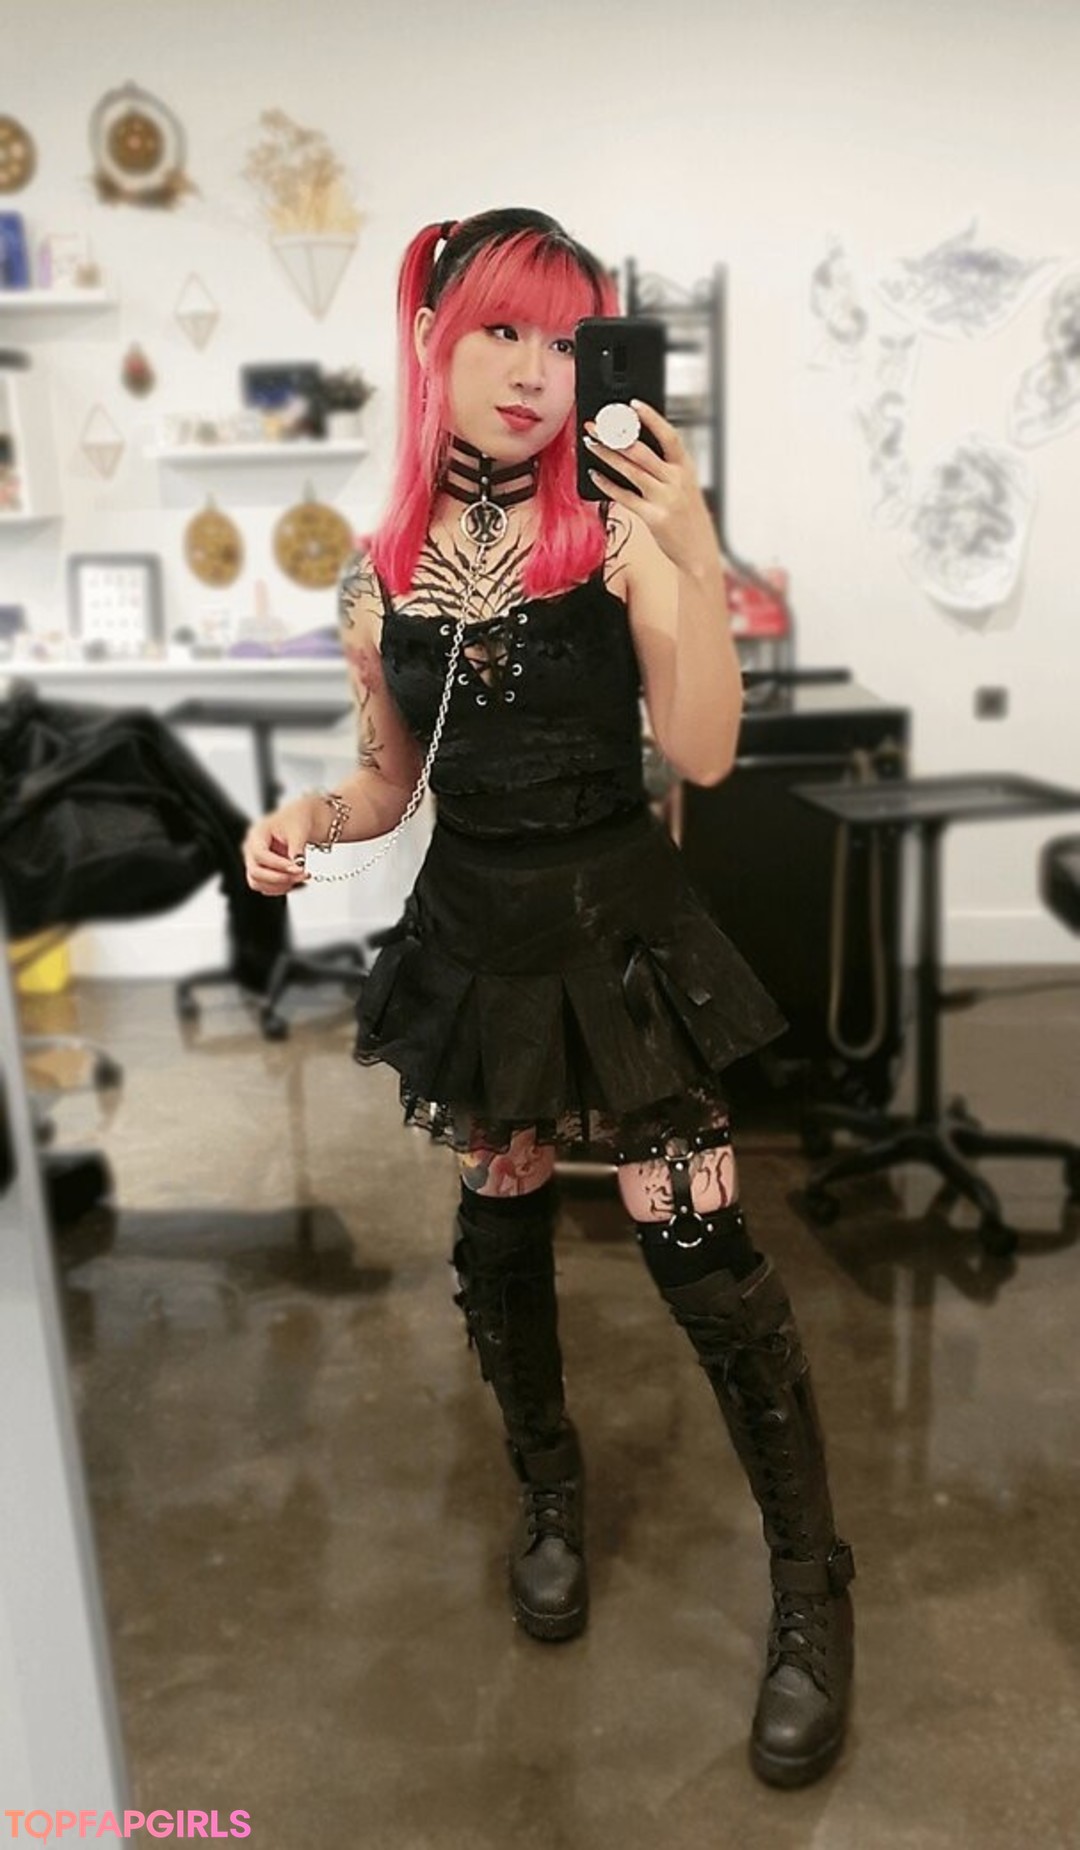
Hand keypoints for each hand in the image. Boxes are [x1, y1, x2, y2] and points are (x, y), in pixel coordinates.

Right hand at [242, 793, 323, 895]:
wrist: (301, 822)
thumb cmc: (296, 820)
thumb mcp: (299, 831)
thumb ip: (297, 848)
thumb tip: (297, 865)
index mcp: (257, 834)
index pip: (260, 854)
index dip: (278, 864)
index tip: (297, 868)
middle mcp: (252, 849)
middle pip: (255, 872)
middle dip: (279, 877)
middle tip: (300, 875)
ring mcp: (255, 862)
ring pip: (257, 883)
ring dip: (279, 886)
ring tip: (299, 879)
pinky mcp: (263, 872)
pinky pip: (265, 887)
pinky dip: (280, 888)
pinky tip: (295, 882)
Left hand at [584, 399, 722, 578]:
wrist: (699, 552)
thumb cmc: (688, 518)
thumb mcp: (685, 487)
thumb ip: (665, 469)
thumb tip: (634, 449)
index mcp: (686, 469)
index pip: (669, 436)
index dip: (651, 418)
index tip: (633, 404)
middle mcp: (676, 481)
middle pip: (642, 451)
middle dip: (616, 435)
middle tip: (596, 425)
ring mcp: (665, 499)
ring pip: (630, 471)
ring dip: (607, 455)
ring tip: (590, 444)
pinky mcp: (653, 517)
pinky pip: (625, 497)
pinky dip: (607, 485)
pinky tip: (595, 474)